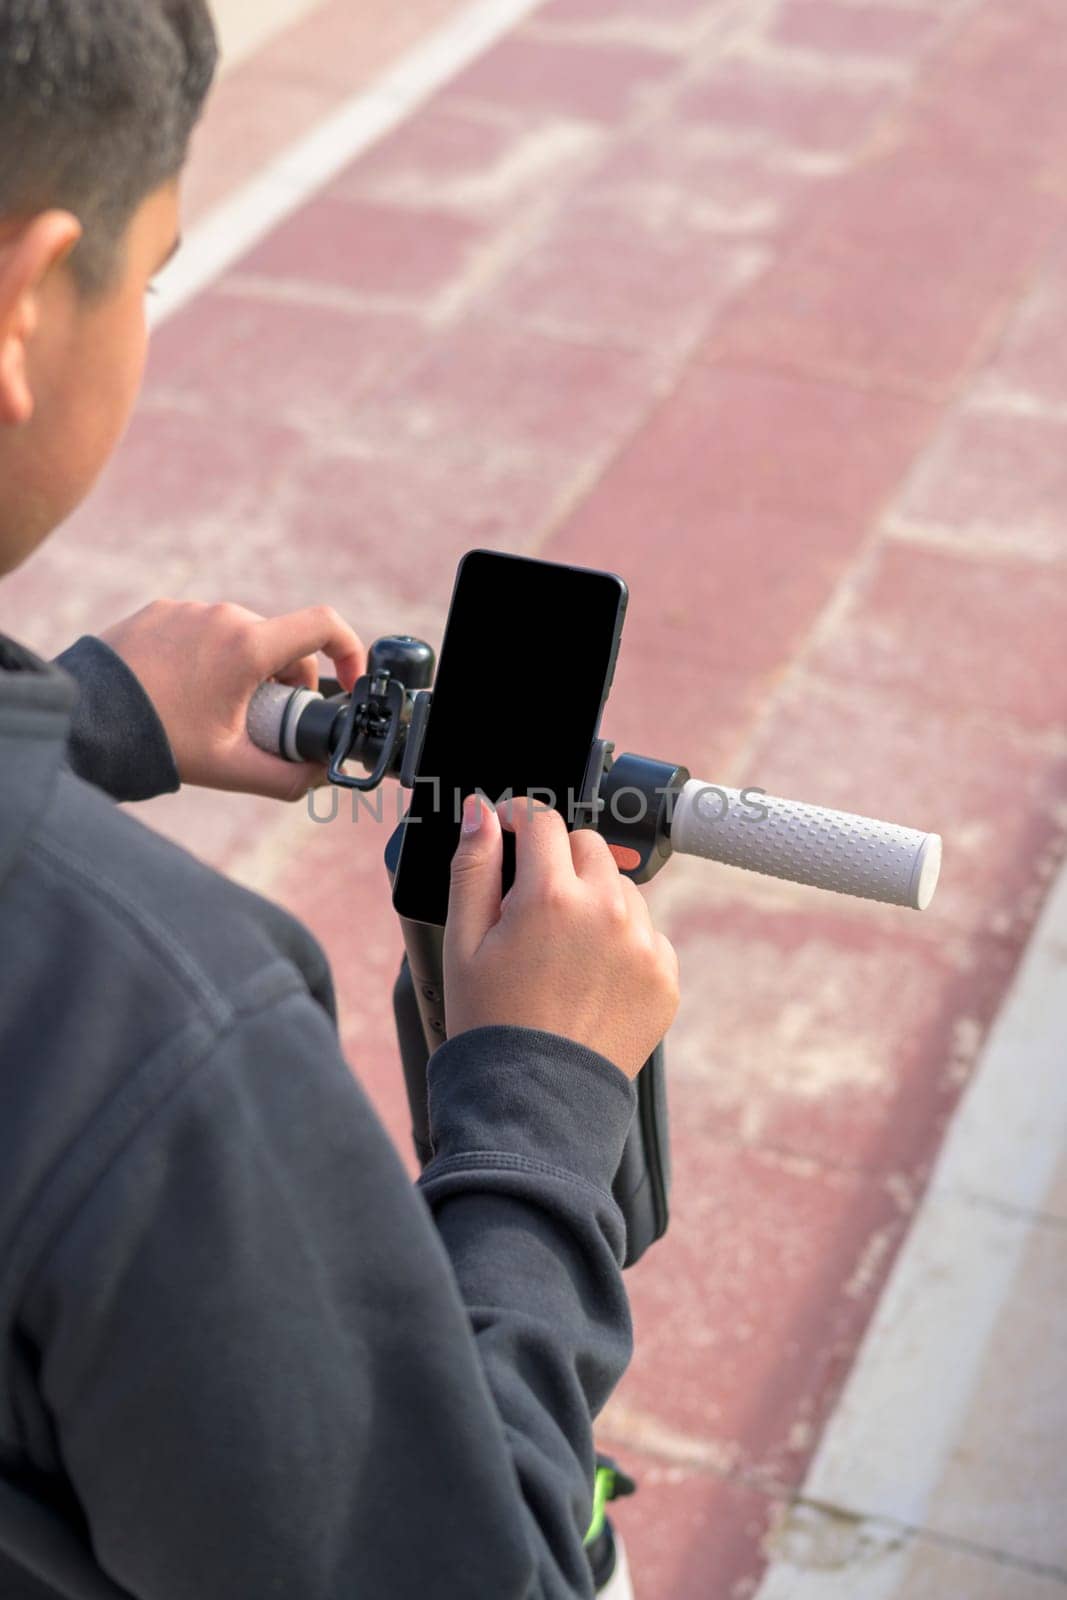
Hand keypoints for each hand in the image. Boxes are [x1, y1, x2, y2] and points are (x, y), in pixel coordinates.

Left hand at [98, 599, 365, 799]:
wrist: (82, 721)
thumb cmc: (157, 741)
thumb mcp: (231, 767)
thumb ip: (287, 776)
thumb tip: (318, 775)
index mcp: (248, 646)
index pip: (324, 626)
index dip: (350, 652)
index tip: (349, 681)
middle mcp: (223, 616)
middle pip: (282, 643)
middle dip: (286, 682)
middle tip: (263, 723)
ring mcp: (188, 610)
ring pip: (243, 637)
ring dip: (247, 670)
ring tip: (216, 712)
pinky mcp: (160, 611)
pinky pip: (204, 631)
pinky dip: (210, 660)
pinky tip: (184, 693)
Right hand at [443, 796, 679, 1080]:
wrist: (535, 1103)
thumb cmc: (490, 1024)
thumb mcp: (462, 942)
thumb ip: (472, 867)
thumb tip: (482, 812)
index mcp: (550, 897)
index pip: (542, 821)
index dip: (518, 819)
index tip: (508, 834)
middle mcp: (606, 912)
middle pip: (588, 846)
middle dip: (558, 861)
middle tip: (529, 904)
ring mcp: (643, 946)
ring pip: (620, 887)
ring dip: (592, 899)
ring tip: (559, 949)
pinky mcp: (665, 978)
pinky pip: (645, 933)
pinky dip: (620, 942)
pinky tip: (589, 976)